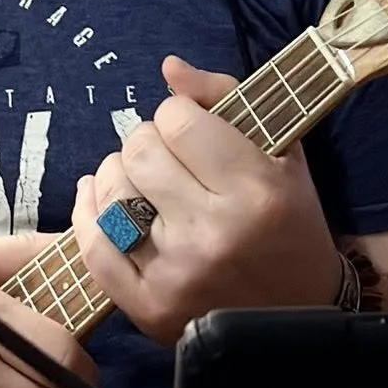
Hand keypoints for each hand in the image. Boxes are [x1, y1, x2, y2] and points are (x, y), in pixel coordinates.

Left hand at [71, 56, 342, 345]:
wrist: (299, 320)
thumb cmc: (289, 225)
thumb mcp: (280, 152)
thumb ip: (224, 96)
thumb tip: (169, 67)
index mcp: (254, 191)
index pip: (178, 121)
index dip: (178, 115)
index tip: (191, 128)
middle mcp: (213, 233)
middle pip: (139, 151)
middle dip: (149, 142)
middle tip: (167, 157)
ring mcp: (176, 274)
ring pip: (112, 193)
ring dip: (120, 175)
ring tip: (143, 181)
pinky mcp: (149, 308)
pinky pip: (94, 248)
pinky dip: (89, 214)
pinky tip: (101, 199)